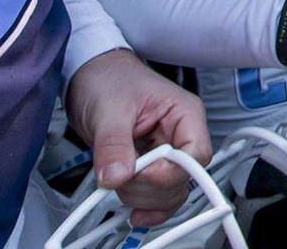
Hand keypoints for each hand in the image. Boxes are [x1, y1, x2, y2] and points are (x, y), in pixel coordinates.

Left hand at [64, 48, 211, 228]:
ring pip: (170, 193)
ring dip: (141, 197)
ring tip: (115, 180)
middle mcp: (179, 136)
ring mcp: (164, 155)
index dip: (171, 171)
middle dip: (148, 186)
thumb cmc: (108, 79)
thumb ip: (113, 144)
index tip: (141, 173)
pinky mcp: (148, 168)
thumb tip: (116, 176)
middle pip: (183, 180)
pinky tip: (131, 210)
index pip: (196, 154)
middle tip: (120, 175)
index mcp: (184, 114)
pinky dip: (144, 207)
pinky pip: (157, 198)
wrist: (89, 77)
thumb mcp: (109, 108)